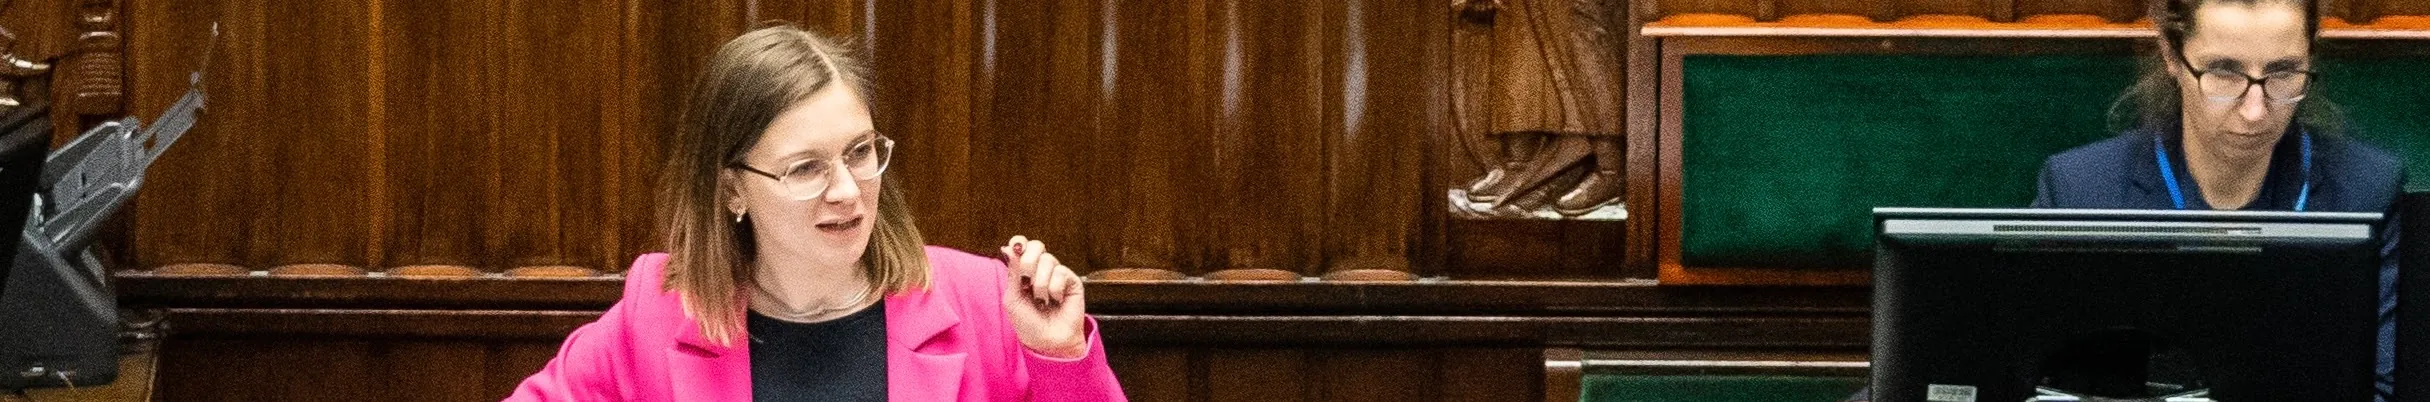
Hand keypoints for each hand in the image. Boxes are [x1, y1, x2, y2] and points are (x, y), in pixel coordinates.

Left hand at [999, 236, 1088, 358]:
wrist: (1047, 342)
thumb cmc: (1028, 324)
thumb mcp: (1013, 298)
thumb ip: (1013, 273)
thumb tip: (1008, 248)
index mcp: (1025, 271)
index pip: (1023, 246)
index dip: (1019, 242)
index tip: (1016, 246)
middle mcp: (1041, 270)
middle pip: (1036, 246)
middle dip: (1028, 262)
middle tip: (1027, 282)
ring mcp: (1058, 274)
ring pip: (1048, 260)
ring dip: (1040, 284)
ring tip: (1042, 301)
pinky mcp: (1072, 281)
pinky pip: (1061, 272)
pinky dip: (1054, 289)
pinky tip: (1056, 301)